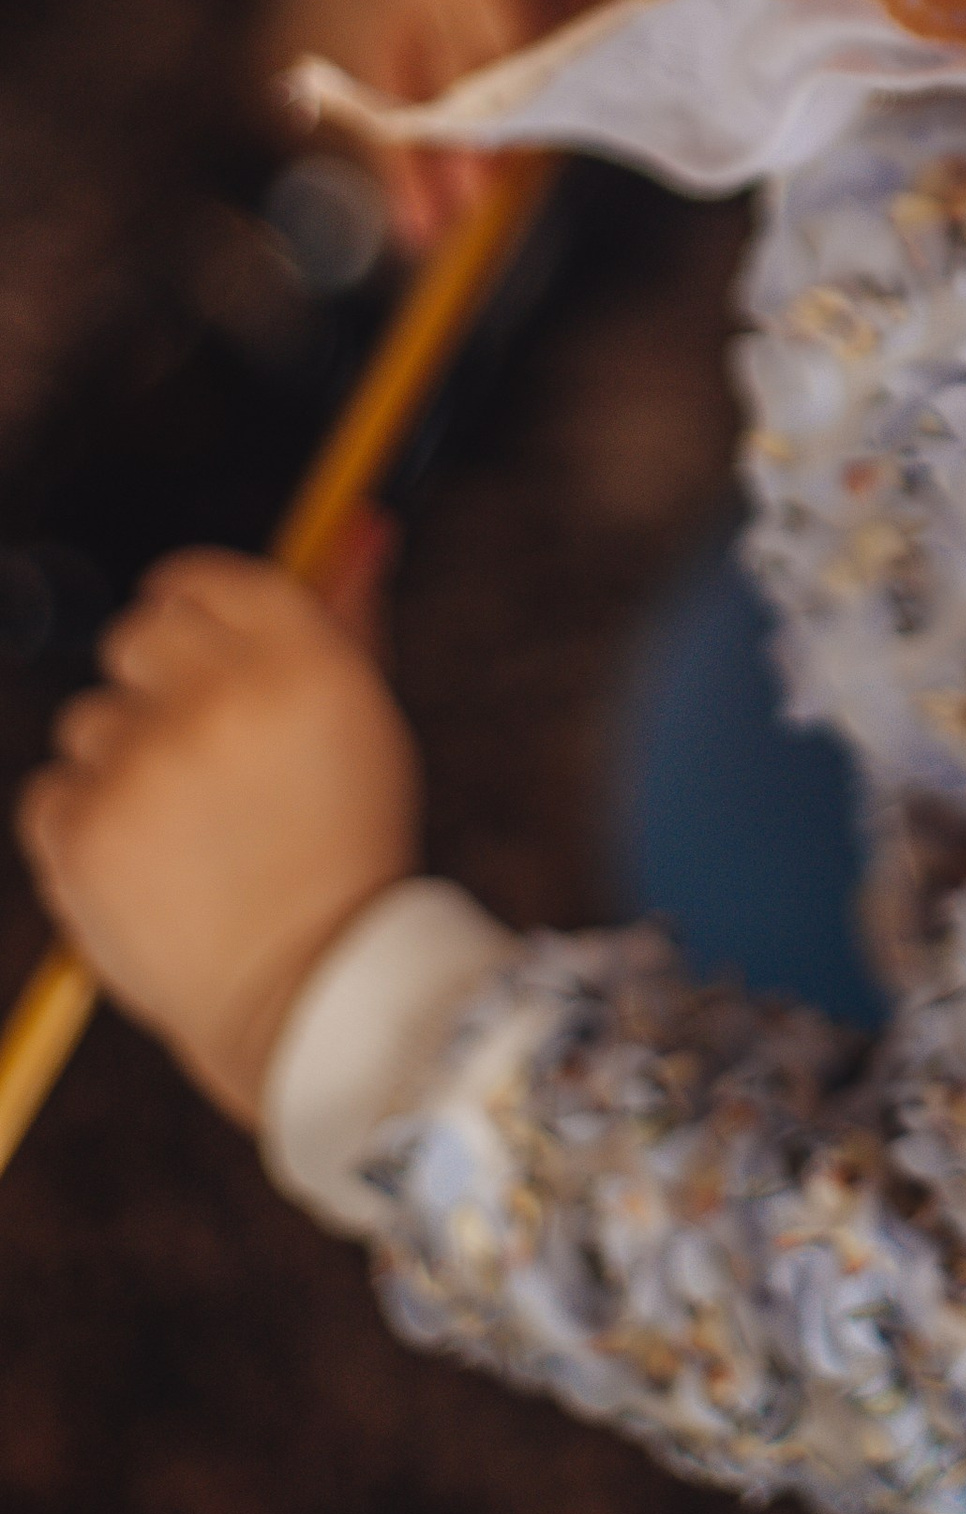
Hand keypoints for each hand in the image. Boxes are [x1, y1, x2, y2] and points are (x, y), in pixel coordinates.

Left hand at [16, 550, 420, 1125]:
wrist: (305, 987)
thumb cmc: (346, 848)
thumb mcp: (366, 721)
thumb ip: (348, 617)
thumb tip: (358, 526)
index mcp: (300, 660)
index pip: (208, 580)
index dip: (191, 607)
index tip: (190, 637)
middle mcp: (220, 696)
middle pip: (139, 634)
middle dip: (156, 680)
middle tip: (192, 746)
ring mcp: (144, 764)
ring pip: (91, 718)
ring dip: (122, 761)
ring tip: (182, 827)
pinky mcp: (84, 831)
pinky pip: (52, 791)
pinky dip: (85, 825)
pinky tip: (145, 862)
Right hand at [367, 0, 728, 240]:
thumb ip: (587, 28)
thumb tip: (531, 123)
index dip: (495, 64)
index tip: (505, 132)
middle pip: (442, 31)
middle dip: (463, 122)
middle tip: (477, 203)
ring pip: (407, 66)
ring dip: (420, 150)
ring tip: (430, 231)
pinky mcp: (418, 3)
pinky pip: (411, 77)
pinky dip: (424, 141)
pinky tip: (423, 210)